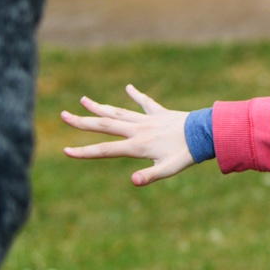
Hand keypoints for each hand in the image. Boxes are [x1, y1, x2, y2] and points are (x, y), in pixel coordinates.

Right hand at [61, 86, 195, 184]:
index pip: (104, 149)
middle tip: (63, 115)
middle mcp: (138, 130)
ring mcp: (148, 119)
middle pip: (104, 125)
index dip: (83, 152)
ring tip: (83, 100)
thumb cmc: (187, 154)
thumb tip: (133, 181)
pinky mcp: (160, 113)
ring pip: (118, 112)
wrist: (205, 133)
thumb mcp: (168, 170)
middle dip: (82, 122)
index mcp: (137, 145)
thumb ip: (150, 176)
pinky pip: (145, 102)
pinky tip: (128, 88)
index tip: (65, 150)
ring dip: (100, 107)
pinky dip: (136, 95)